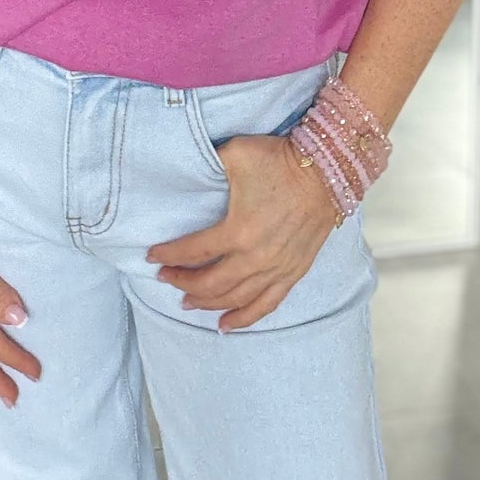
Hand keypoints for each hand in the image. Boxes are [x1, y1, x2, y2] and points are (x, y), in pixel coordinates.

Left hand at [146, 133, 339, 330]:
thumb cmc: (279, 159)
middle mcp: (255, 257)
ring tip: (187, 302)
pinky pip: (266, 304)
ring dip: (207, 303)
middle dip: (182, 283)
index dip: (168, 255)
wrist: (326, 170)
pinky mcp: (293, 272)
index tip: (152, 256)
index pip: (193, 252)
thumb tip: (184, 166)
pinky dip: (244, 318)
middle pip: (210, 283)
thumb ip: (208, 163)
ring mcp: (276, 268)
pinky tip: (226, 326)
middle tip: (166, 278)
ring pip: (234, 299)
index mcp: (238, 230)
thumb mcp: (236, 153)